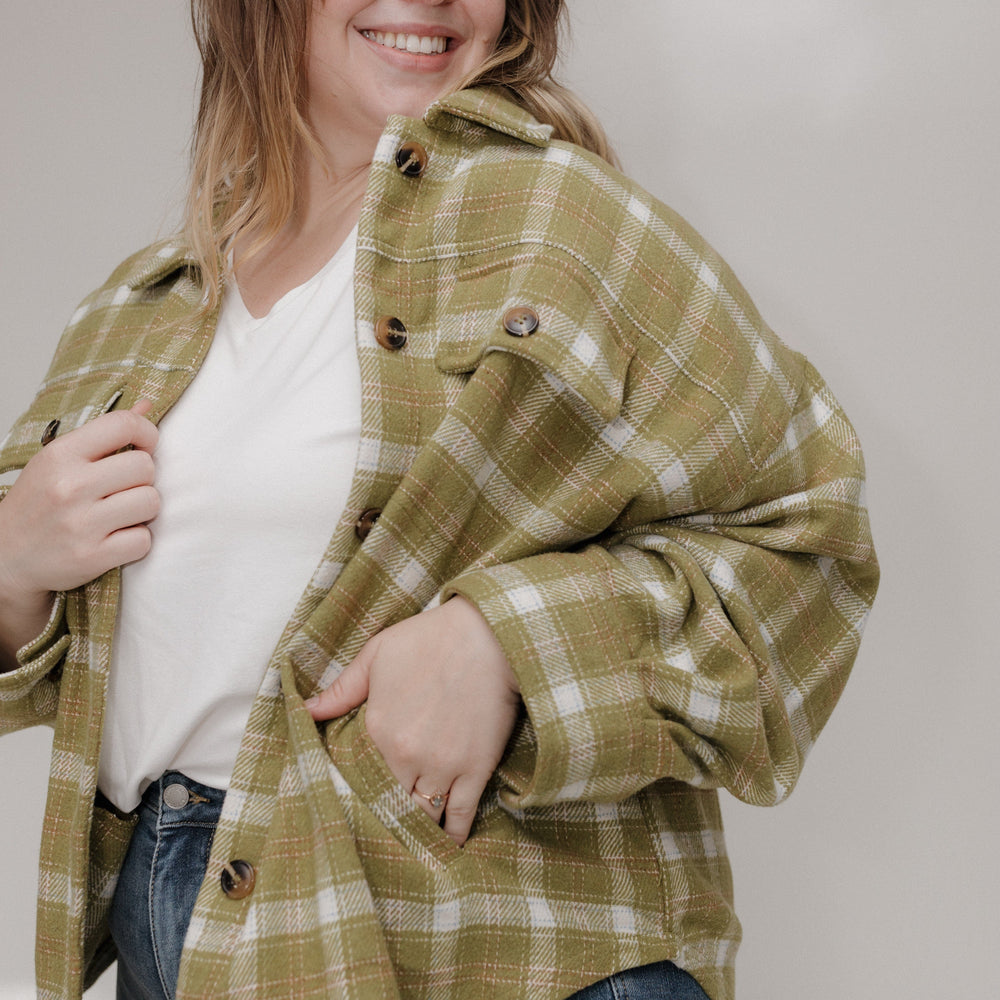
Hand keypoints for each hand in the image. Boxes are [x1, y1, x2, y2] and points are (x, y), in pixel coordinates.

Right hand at [0, 400, 158, 656]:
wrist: (5, 557)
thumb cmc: (38, 505)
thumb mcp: (59, 461)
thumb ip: (104, 434)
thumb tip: (146, 407)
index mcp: (60, 455)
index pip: (124, 425)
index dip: (148, 434)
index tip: (144, 447)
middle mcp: (70, 486)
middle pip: (146, 466)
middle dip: (142, 479)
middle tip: (122, 490)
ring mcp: (80, 523)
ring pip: (151, 502)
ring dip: (143, 511)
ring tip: (119, 514)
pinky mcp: (92, 557)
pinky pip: (144, 540)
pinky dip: (136, 542)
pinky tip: (115, 539)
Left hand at [306, 596, 520, 845]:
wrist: (490, 634)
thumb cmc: (431, 638)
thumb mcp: (378, 653)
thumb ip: (342, 688)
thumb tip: (305, 709)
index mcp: (378, 730)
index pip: (359, 778)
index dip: (358, 793)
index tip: (357, 805)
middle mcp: (407, 755)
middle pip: (389, 804)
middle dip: (385, 818)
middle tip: (382, 831)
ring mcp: (443, 765)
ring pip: (422, 816)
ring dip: (415, 830)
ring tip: (410, 845)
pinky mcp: (476, 769)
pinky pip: (460, 815)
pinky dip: (451, 835)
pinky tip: (446, 846)